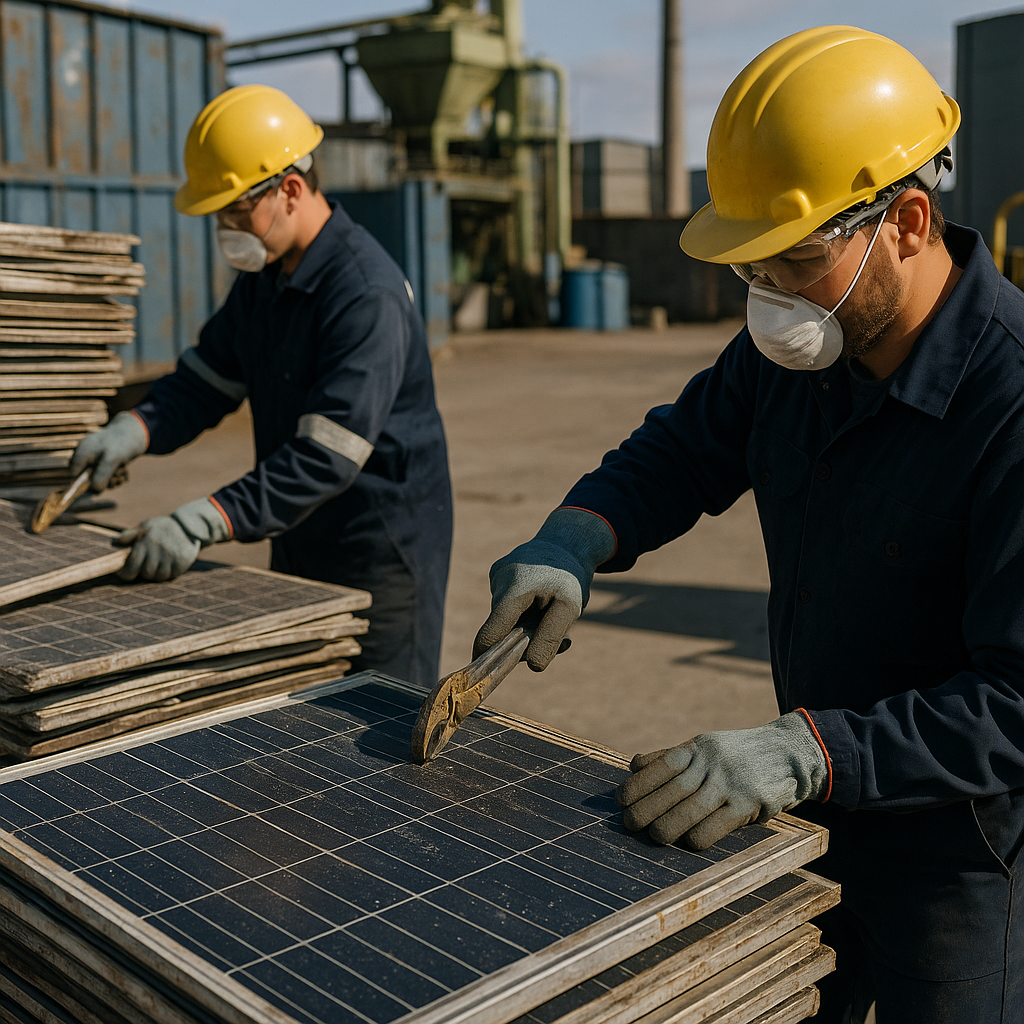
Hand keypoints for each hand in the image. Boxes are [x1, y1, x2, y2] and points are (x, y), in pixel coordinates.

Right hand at [69, 411, 148, 490]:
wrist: (135, 431)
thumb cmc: (121, 443)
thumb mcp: (112, 460)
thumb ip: (101, 475)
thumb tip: (94, 489)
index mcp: (81, 453)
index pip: (74, 475)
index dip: (86, 482)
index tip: (102, 482)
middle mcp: (85, 456)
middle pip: (88, 479)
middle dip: (105, 481)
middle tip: (117, 477)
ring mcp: (94, 458)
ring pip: (100, 478)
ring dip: (112, 479)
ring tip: (123, 472)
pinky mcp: (104, 461)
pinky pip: (108, 474)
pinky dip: (116, 474)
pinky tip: (124, 471)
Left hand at [115, 497, 230, 581]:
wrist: (189, 526)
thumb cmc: (162, 527)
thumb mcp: (146, 526)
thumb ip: (130, 534)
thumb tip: (115, 542)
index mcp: (146, 542)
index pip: (132, 564)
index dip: (126, 573)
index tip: (123, 574)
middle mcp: (158, 550)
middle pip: (146, 573)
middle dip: (143, 573)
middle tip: (145, 567)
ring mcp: (171, 557)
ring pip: (158, 577)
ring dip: (156, 574)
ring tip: (157, 564)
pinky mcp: (181, 563)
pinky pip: (170, 576)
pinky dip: (167, 573)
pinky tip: (168, 564)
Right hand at [473, 508, 615, 670]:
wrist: (568, 540)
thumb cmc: (570, 576)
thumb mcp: (569, 608)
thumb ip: (550, 637)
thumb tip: (532, 666)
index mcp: (513, 590)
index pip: (490, 633)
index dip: (488, 656)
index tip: (487, 674)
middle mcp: (498, 580)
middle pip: (499, 627)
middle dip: (523, 639)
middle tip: (560, 640)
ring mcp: (496, 574)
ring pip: (505, 615)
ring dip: (526, 623)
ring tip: (552, 610)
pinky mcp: (498, 572)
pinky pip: (507, 602)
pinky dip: (523, 608)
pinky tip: (541, 597)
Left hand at [616, 713, 827, 848]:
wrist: (790, 752)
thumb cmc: (737, 754)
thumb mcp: (705, 746)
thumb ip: (671, 756)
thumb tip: (633, 764)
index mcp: (697, 747)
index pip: (660, 766)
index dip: (638, 784)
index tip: (620, 800)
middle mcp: (712, 762)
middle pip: (671, 790)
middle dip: (646, 809)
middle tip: (629, 824)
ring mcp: (731, 783)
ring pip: (690, 810)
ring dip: (668, 827)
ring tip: (655, 836)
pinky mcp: (750, 803)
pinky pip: (717, 825)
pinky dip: (698, 836)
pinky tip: (689, 842)